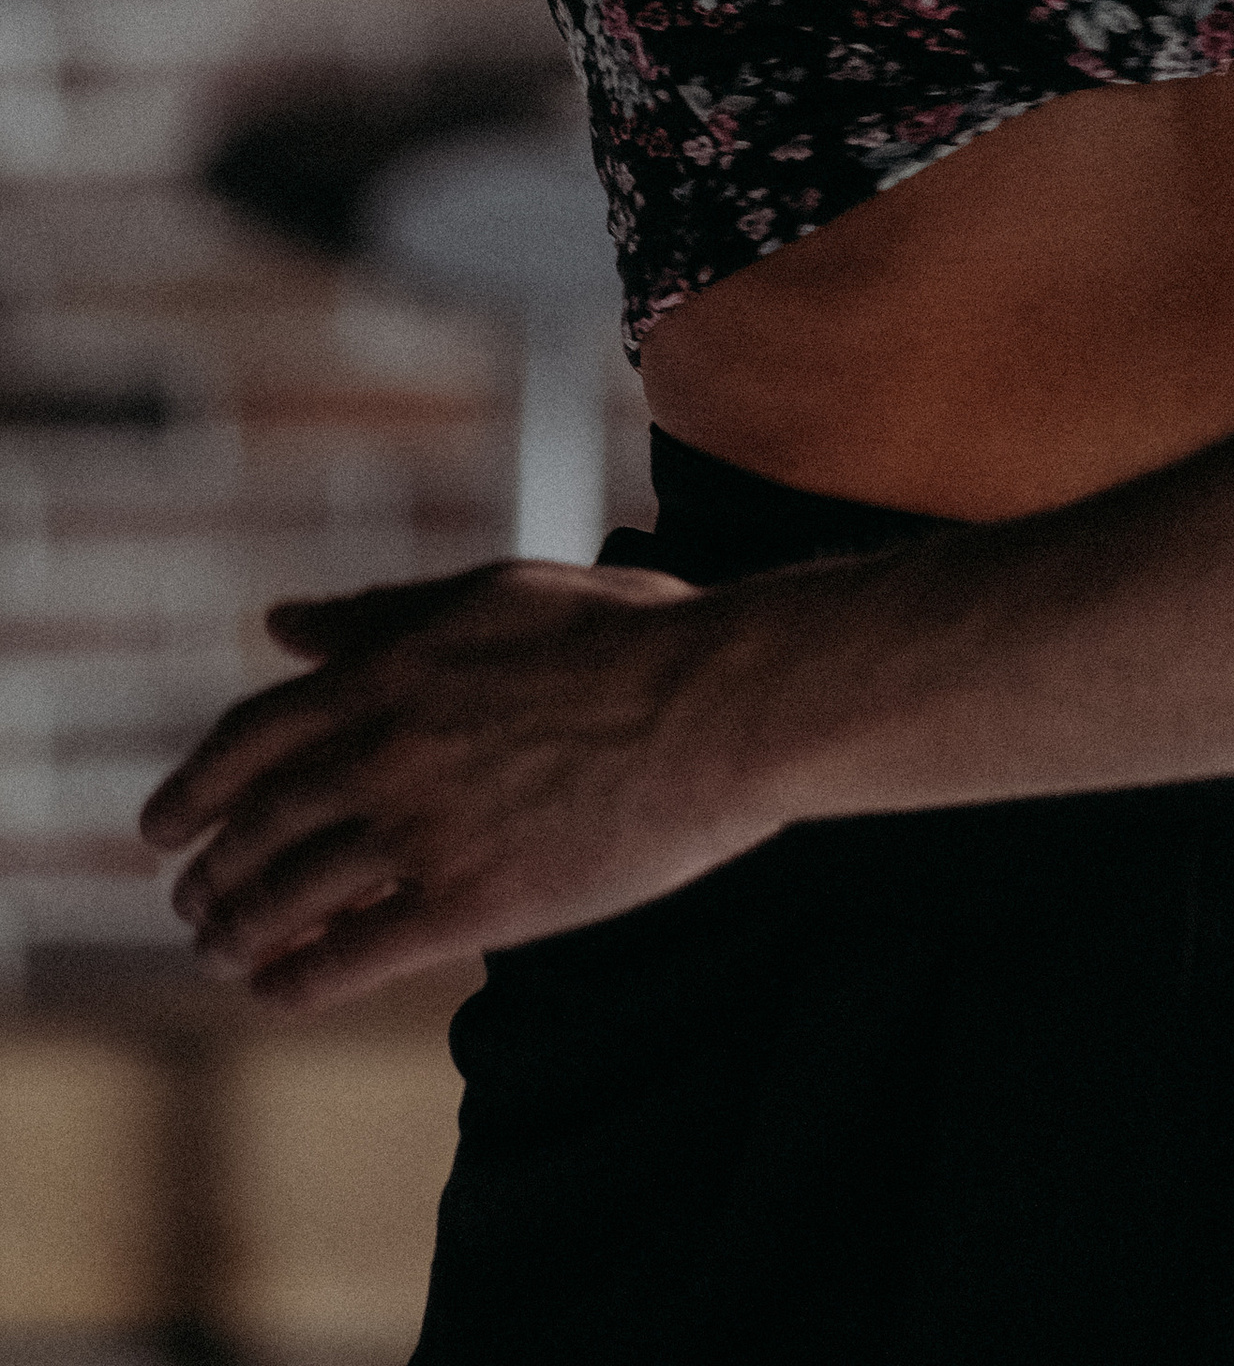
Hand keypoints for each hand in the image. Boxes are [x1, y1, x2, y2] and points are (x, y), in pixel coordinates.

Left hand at [139, 556, 792, 1010]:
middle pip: (256, 825)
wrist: (722, 702)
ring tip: (220, 953)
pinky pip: (351, 955)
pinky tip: (281, 988)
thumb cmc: (628, 634)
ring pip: (288, 896)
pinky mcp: (472, 903)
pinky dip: (298, 978)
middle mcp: (388, 747)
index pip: (251, 738)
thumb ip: (381, 614)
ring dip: (237, 932)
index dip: (193, 790)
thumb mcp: (493, 593)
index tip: (163, 828)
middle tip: (190, 902)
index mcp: (391, 667)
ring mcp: (426, 828)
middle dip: (207, 873)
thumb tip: (284, 622)